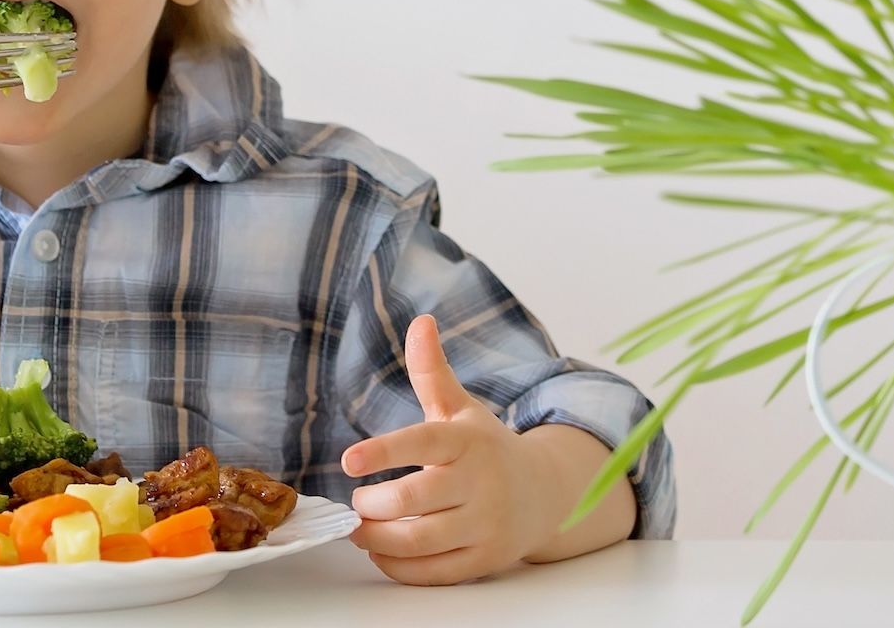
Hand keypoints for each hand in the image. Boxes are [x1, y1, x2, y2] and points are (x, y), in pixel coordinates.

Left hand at [340, 315, 566, 584]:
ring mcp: (485, 524)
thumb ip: (433, 372)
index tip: (348, 460)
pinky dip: (398, 566)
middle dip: (372, 505)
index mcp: (466, 441)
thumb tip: (421, 322)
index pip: (421, 444)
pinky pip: (433, 572)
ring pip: (419, 541)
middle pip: (412, 500)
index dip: (383, 452)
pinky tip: (382, 552)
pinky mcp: (485, 559)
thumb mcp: (461, 409)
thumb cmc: (487, 448)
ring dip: (377, 539)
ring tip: (361, 529)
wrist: (546, 494)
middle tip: (359, 501)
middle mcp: (479, 483)